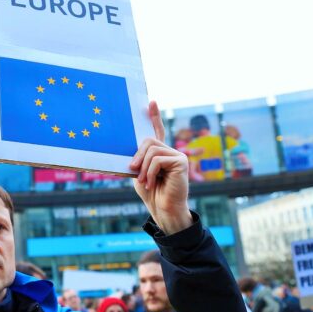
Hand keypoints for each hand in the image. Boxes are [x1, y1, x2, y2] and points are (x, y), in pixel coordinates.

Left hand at [129, 101, 191, 234]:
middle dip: (137, 156)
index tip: (152, 102)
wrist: (163, 209)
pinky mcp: (181, 162)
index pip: (157, 131)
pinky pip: (157, 160)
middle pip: (148, 141)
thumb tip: (131, 151)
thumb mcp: (139, 173)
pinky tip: (152, 184)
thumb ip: (138, 160)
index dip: (154, 116)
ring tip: (143, 182)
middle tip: (132, 170)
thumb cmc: (151, 193)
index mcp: (160, 153)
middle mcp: (170, 151)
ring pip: (151, 151)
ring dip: (143, 168)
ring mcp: (177, 155)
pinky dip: (150, 173)